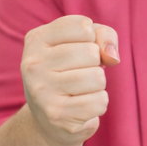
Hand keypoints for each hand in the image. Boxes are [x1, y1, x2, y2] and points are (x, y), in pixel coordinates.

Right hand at [21, 15, 119, 145]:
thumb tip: (112, 57)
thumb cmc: (71, 71)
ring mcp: (42, 90)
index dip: (92, 38)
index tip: (79, 48)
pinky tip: (81, 105)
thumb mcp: (84, 43)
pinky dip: (98, 103)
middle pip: (91, 52)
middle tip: (79, 73)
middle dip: (96, 64)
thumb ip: (104, 36)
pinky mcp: (57, 115)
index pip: (83, 26)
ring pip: (97, 77)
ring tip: (80, 89)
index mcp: (36, 39)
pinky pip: (100, 101)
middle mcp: (34, 64)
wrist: (49, 119)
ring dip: (98, 84)